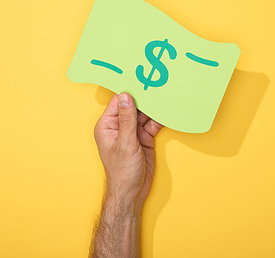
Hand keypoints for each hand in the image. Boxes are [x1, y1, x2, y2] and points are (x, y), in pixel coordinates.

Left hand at [94, 92, 163, 206]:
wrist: (132, 193)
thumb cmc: (122, 172)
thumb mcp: (125, 143)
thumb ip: (127, 119)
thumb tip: (125, 96)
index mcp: (107, 126)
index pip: (118, 102)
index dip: (130, 92)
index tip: (141, 81)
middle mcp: (119, 127)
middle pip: (133, 106)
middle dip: (145, 99)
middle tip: (157, 87)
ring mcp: (132, 132)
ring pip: (144, 114)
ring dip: (154, 108)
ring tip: (165, 97)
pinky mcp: (143, 138)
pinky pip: (152, 124)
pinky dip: (159, 119)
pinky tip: (167, 112)